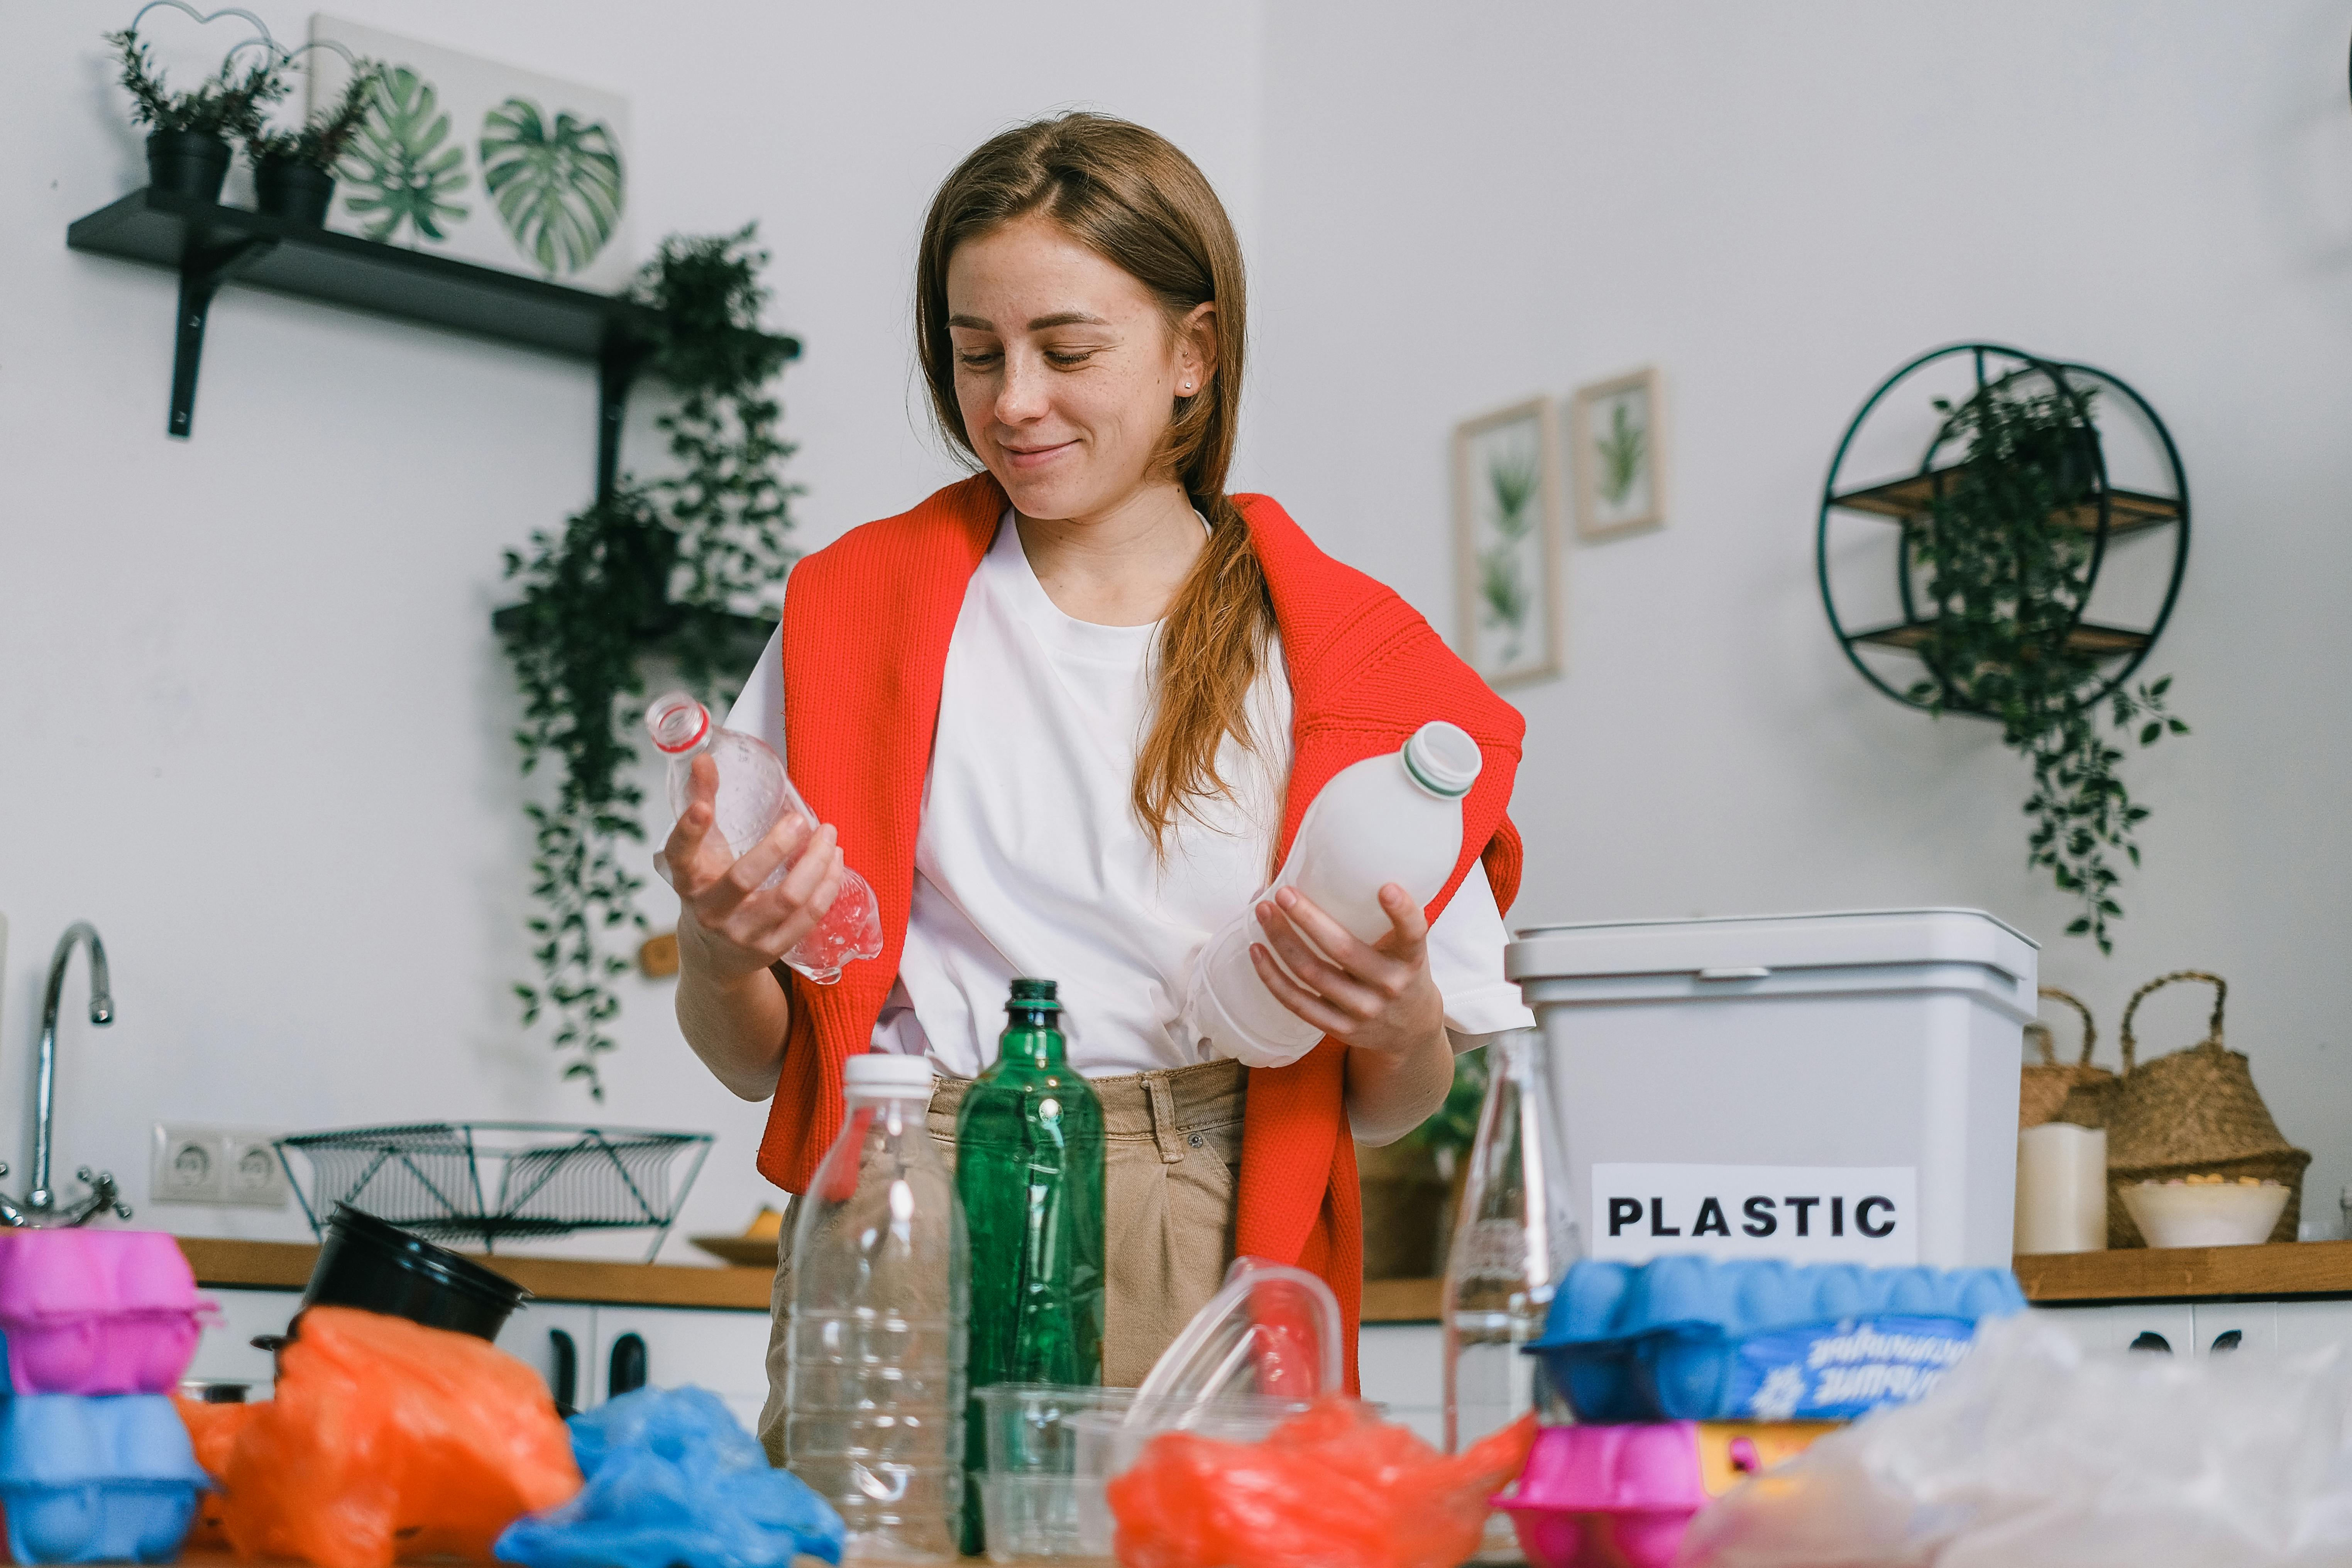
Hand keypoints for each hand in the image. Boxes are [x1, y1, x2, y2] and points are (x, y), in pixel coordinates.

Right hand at [659, 754, 843, 986]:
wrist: (712, 957)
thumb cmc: (708, 890)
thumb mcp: (699, 852)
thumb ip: (701, 802)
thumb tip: (703, 759)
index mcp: (688, 880)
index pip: (681, 855)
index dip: (689, 831)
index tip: (703, 807)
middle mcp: (711, 911)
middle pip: (744, 877)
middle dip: (778, 845)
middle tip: (802, 820)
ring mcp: (742, 934)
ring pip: (788, 898)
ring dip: (816, 863)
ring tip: (830, 836)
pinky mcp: (771, 950)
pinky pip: (808, 917)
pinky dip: (828, 886)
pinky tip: (836, 863)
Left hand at [1249, 884, 1445, 1055]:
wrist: (1411, 1030)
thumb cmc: (1401, 971)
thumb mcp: (1407, 948)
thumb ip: (1384, 920)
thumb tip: (1331, 873)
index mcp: (1411, 959)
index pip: (1413, 934)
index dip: (1402, 912)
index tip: (1386, 887)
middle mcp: (1389, 986)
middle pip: (1343, 950)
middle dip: (1309, 919)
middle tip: (1284, 893)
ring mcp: (1363, 1010)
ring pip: (1313, 974)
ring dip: (1282, 941)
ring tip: (1263, 911)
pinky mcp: (1340, 1029)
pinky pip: (1298, 1003)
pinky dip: (1273, 978)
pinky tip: (1257, 952)